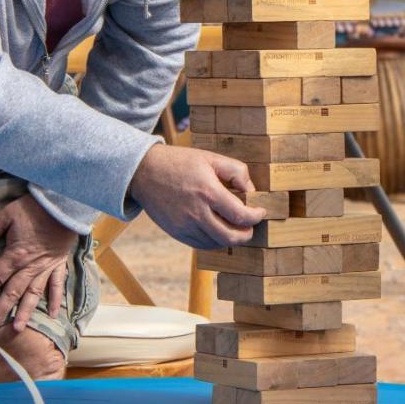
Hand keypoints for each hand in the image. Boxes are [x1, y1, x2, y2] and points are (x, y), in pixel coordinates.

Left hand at [0, 195, 77, 334]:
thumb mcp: (6, 215)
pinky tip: (53, 314)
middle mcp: (29, 267)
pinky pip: (57, 285)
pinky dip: (55, 299)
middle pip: (12, 293)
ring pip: (33, 294)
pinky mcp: (59, 264)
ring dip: (25, 312)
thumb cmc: (35, 209)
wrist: (65, 205)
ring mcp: (46, 268)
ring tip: (17, 329)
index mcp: (15, 256)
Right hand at [128, 144, 265, 249]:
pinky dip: (215, 241)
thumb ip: (236, 171)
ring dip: (231, 238)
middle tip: (251, 226)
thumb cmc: (179, 162)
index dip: (256, 217)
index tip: (260, 212)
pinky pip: (202, 245)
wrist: (144, 172)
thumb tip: (251, 191)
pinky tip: (218, 229)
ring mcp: (185, 226)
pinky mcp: (177, 232)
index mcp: (208, 192)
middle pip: (231, 237)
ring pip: (217, 244)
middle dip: (247, 234)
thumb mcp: (211, 158)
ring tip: (235, 226)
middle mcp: (197, 213)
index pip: (240, 215)